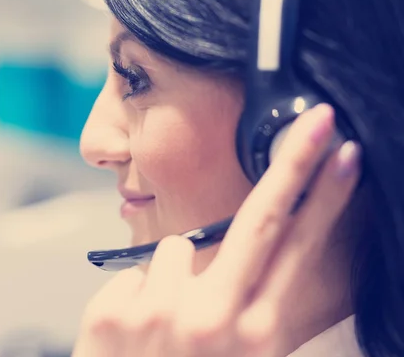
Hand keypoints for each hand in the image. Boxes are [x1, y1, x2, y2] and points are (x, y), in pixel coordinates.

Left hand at [72, 104, 361, 356]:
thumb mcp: (236, 356)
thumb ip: (247, 308)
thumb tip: (245, 253)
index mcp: (254, 336)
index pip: (297, 249)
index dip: (323, 198)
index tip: (342, 155)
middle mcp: (211, 321)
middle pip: (261, 221)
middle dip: (295, 166)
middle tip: (318, 122)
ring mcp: (158, 314)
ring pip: (176, 248)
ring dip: (173, 277)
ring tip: (166, 325)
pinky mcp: (112, 314)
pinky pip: (132, 276)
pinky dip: (133, 297)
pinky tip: (134, 334)